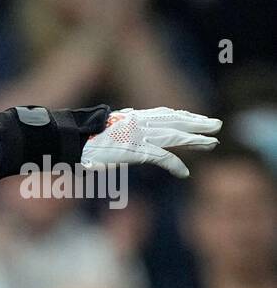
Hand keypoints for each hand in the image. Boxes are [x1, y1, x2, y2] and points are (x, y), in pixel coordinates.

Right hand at [81, 107, 219, 178]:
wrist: (70, 141)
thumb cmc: (78, 139)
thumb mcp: (98, 132)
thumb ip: (112, 132)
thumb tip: (114, 136)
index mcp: (130, 117)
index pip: (162, 114)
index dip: (181, 115)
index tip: (193, 116)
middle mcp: (139, 123)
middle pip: (175, 121)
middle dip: (197, 123)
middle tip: (216, 125)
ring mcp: (139, 136)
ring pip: (176, 136)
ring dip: (197, 140)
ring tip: (213, 143)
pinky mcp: (137, 151)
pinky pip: (163, 158)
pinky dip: (175, 166)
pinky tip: (184, 173)